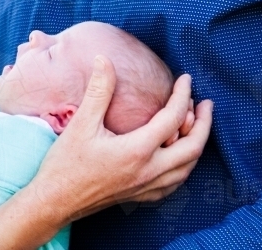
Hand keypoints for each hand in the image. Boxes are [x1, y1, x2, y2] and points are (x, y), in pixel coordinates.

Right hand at [28, 56, 212, 224]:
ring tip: (194, 125)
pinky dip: (184, 166)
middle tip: (206, 104)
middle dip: (204, 123)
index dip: (182, 95)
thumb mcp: (81, 123)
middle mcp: (149, 171)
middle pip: (192, 147)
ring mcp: (147, 187)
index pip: (173, 118)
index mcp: (138, 150)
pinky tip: (177, 157)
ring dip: (196, 145)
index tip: (185, 79)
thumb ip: (98, 90)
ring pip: (187, 168)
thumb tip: (104, 60)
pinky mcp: (141, 197)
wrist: (55, 201)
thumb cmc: (66, 164)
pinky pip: (175, 183)